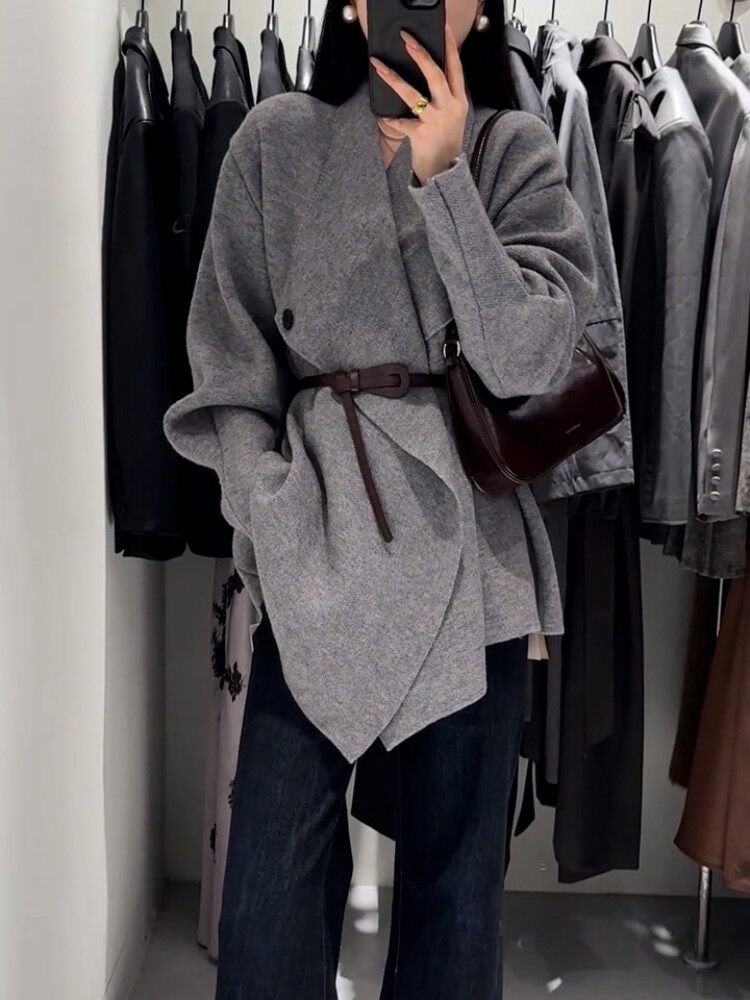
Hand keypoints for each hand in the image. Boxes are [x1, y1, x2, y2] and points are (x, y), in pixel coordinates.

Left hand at [370, 25, 468, 184]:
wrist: (445, 172)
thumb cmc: (446, 143)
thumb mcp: (453, 116)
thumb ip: (445, 96)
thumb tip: (429, 73)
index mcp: (458, 101)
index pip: (456, 68)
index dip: (450, 47)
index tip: (444, 28)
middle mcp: (449, 108)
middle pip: (435, 74)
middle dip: (420, 54)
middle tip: (407, 39)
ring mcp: (435, 121)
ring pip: (412, 94)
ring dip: (393, 78)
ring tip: (379, 66)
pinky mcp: (421, 135)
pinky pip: (401, 122)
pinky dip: (390, 120)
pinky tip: (383, 118)